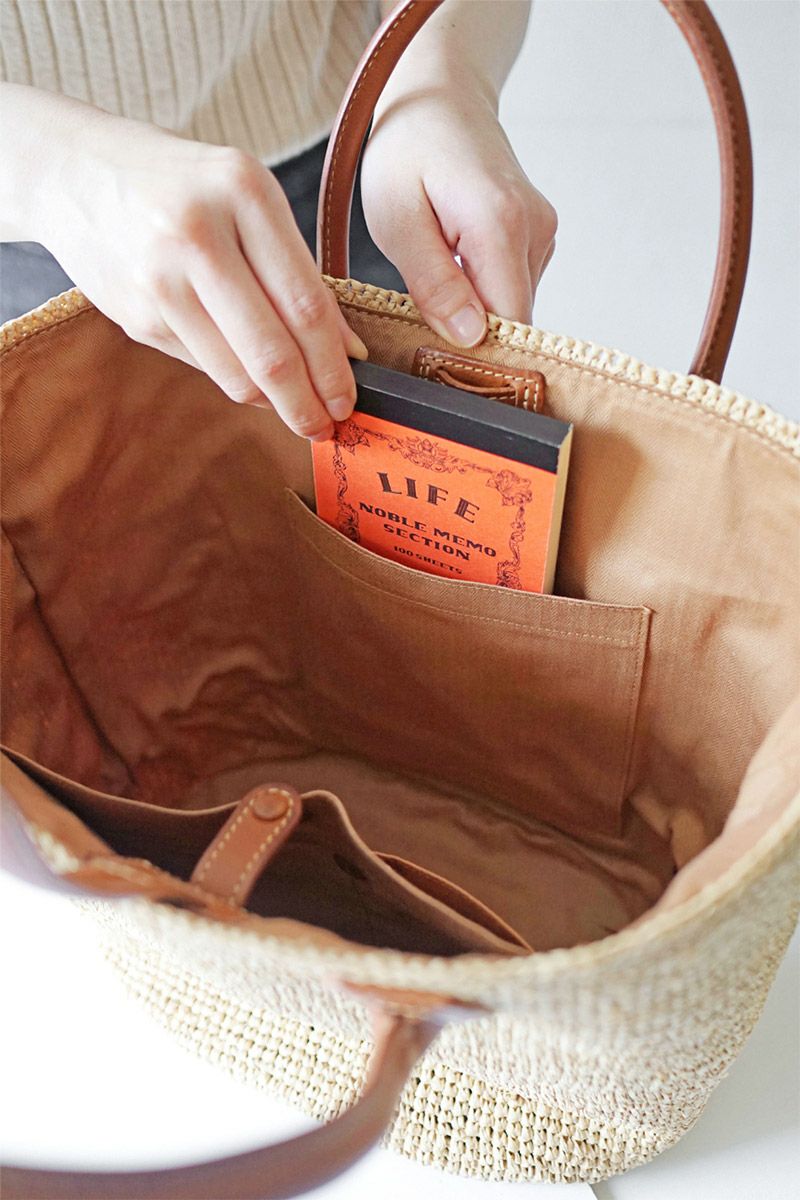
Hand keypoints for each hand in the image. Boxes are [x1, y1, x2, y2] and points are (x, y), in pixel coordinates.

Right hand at [15, 91, 367, 439]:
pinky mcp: (136, 313)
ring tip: (293, 410)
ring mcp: (161, 278)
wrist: (77, 171)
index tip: (347, 398)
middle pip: (273, 351)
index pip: (306, 303)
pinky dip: (234, 381)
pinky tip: (247, 377)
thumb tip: (347, 351)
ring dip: (273, 403)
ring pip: (236, 372)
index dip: (333, 365)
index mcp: (244, 193)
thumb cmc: (183, 188)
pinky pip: (203, 365)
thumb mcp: (247, 202)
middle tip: (325, 427)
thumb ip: (298, 272)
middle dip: (307, 402)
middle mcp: (200, 234)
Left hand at [360, 82, 556, 346]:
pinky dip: (483, 291)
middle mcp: (535, 229)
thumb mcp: (397, 220)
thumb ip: (434, 283)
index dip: (476, 354)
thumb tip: (469, 337)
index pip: (508, 325)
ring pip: (513, 307)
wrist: (440, 98)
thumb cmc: (407, 152)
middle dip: (472, 334)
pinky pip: (513, 287)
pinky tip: (455, 265)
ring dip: (475, 310)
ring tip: (436, 274)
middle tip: (423, 320)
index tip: (437, 361)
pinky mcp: (540, 236)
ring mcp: (543, 232)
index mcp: (500, 225)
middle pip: (514, 321)